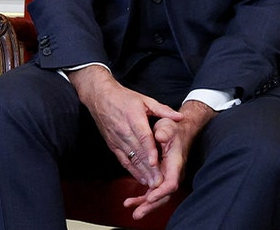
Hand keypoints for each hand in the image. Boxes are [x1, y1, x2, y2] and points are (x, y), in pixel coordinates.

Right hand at [68, 66, 182, 187]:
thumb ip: (163, 110)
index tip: (156, 163)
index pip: (143, 136)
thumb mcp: (144, 100)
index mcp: (133, 117)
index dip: (149, 150)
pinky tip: (140, 177)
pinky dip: (131, 169)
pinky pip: (122, 158)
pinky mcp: (111, 143)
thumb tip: (180, 117)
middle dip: (149, 168)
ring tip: (152, 184)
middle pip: (138, 151)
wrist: (99, 96)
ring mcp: (116, 138)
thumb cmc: (124, 97)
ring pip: (130, 157)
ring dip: (141, 171)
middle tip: (159, 182)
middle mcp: (124, 130)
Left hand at [124, 100, 213, 218]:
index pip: (171, 182)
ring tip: (132, 211)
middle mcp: (172, 173)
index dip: (161, 192)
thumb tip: (160, 137)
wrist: (176, 129)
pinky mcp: (160, 177)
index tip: (150, 198)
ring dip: (145, 204)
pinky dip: (143, 198)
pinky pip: (152, 191)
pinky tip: (131, 202)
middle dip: (151, 205)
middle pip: (164, 194)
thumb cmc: (171, 128)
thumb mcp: (167, 126)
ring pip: (158, 195)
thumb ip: (164, 132)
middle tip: (137, 213)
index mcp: (175, 163)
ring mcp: (167, 176)